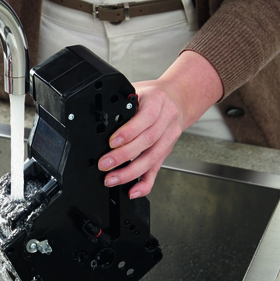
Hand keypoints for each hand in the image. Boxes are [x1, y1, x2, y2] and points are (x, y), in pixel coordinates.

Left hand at [98, 50, 223, 197]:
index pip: (145, 118)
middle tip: (105, 164)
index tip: (112, 142)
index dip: (129, 131)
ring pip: (152, 157)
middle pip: (148, 141)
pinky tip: (134, 191)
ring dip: (131, 172)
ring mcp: (168, 137)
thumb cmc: (154, 96)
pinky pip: (157, 170)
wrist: (179, 98)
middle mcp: (166, 120)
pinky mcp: (167, 151)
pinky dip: (146, 183)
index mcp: (157, 101)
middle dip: (124, 155)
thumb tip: (100, 119)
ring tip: (112, 179)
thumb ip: (123, 104)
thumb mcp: (138, 90)